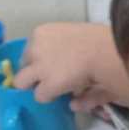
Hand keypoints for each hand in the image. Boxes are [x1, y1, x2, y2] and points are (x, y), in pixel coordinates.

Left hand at [12, 23, 128, 109]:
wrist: (105, 51)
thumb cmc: (100, 40)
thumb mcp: (77, 38)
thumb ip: (64, 51)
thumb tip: (57, 68)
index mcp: (42, 32)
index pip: (29, 48)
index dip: (40, 58)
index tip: (53, 63)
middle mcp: (35, 48)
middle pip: (23, 64)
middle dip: (34, 71)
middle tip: (52, 77)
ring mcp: (38, 67)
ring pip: (22, 82)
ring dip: (38, 85)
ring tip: (55, 88)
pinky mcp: (45, 84)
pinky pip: (39, 95)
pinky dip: (50, 97)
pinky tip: (63, 93)